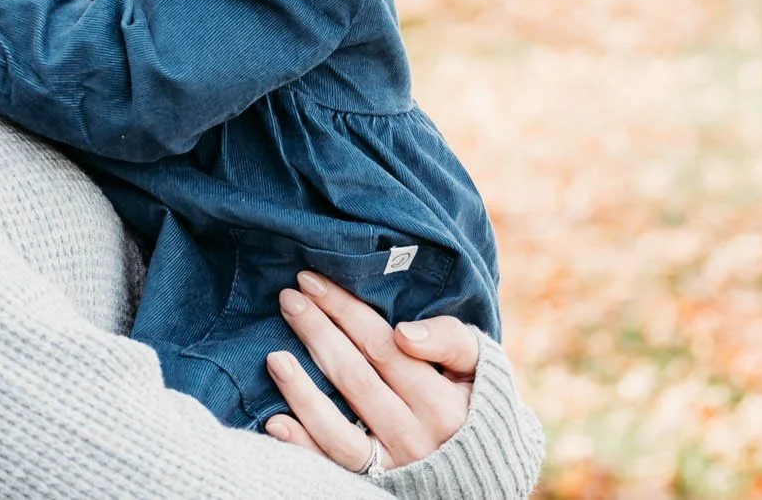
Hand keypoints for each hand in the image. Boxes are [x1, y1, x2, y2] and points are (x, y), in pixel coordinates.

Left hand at [262, 271, 478, 472]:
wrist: (488, 471)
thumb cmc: (474, 400)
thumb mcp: (480, 365)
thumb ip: (449, 341)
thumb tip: (404, 333)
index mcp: (443, 402)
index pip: (382, 346)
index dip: (344, 311)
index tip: (311, 281)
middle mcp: (417, 436)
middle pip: (355, 378)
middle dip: (318, 334)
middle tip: (288, 300)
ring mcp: (393, 464)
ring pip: (339, 430)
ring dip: (302, 393)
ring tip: (273, 358)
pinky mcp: (376, 484)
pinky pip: (334, 467)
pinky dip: (303, 446)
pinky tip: (276, 422)